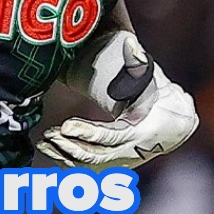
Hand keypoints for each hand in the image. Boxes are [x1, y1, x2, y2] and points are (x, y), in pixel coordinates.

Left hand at [38, 33, 198, 170]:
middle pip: (95, 156)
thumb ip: (138, 63)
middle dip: (69, 146)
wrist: (168, 125)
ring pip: (88, 166)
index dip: (86, 133)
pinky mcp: (110, 165)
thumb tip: (132, 43)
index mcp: (137, 132)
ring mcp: (119, 162)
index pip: (108, 137)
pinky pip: (85, 170)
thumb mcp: (148, 80)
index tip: (65, 125)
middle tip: (49, 133)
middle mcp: (129, 152)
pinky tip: (50, 148)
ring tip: (45, 141)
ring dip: (64, 155)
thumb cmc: (154, 98)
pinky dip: (66, 162)